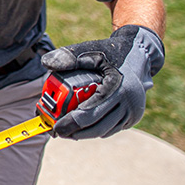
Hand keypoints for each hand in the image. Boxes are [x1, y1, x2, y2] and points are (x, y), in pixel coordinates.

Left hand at [40, 25, 163, 139]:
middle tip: (57, 132)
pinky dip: (96, 129)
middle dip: (75, 132)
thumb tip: (46, 63)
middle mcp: (129, 103)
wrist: (139, 54)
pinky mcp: (133, 116)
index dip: (71, 122)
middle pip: (97, 127)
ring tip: (67, 130)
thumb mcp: (91, 50)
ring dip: (85, 133)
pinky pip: (112, 128)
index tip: (55, 127)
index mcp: (118, 88)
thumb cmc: (112, 52)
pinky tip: (82, 126)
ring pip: (104, 131)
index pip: (90, 112)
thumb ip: (69, 57)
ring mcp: (133, 111)